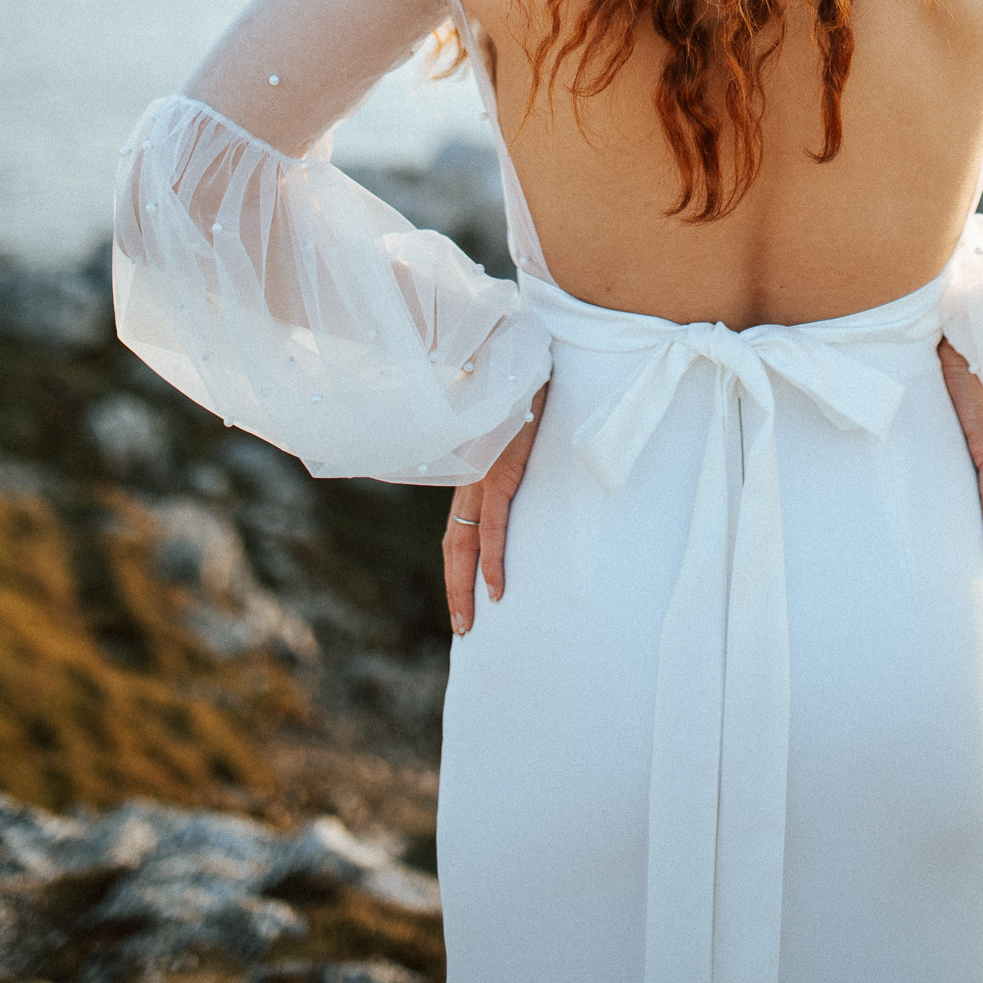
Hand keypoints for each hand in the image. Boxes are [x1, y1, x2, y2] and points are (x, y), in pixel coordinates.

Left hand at [444, 380, 549, 636]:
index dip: (457, 566)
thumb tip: (527, 462)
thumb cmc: (519, 385)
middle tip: (463, 628)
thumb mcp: (511, 426)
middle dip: (455, 590)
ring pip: (466, 547)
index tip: (462, 598)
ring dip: (466, 588)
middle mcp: (470, 479)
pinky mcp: (499, 473)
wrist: (519, 354)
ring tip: (471, 623)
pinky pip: (494, 529)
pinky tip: (498, 590)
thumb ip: (510, 448)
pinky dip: (493, 562)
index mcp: (471, 472)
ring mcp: (482, 477)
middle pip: (454, 547)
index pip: (456, 530)